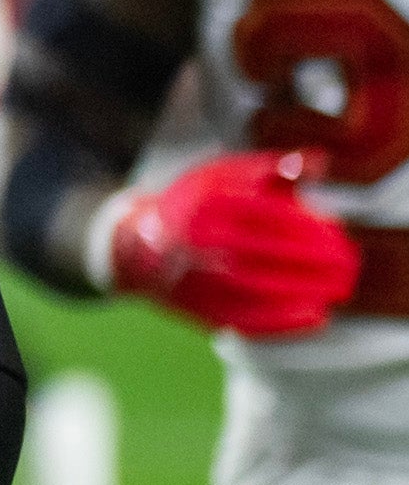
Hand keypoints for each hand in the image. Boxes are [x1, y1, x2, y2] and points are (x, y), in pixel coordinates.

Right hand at [106, 151, 358, 336]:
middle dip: (315, 262)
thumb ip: (272, 166)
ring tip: (337, 289)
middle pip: (268, 254)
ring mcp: (194, 278)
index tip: (338, 232)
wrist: (137, 245)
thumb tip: (317, 163)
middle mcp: (198, 241)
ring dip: (305, 292)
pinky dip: (283, 322)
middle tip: (348, 265)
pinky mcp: (196, 308)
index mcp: (207, 203)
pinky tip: (315, 316)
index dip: (310, 227)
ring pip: (258, 289)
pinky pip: (244, 319)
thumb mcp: (224, 173)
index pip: (270, 216)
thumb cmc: (193, 204)